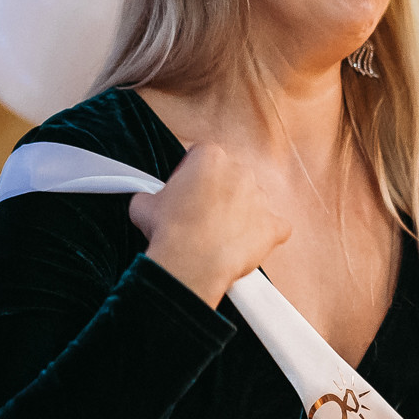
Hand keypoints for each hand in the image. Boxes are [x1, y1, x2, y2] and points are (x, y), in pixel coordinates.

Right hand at [130, 143, 289, 307]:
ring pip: (252, 201)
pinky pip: (275, 227)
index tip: (184, 193)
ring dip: (239, 214)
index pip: (202, 157)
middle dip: (217, 194)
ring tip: (218, 235)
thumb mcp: (144, 204)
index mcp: (211, 156)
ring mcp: (260, 198)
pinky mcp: (274, 225)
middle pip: (230, 177)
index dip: (190, 176)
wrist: (190, 262)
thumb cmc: (169, 231)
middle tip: (199, 216)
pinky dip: (264, 235)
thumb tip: (149, 202)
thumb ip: (152, 194)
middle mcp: (240, 171)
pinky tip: (245, 245)